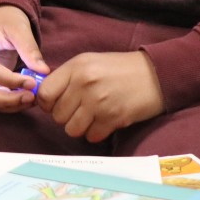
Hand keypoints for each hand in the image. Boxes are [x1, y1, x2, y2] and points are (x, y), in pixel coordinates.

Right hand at [0, 5, 50, 112]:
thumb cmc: (5, 19)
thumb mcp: (18, 28)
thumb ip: (29, 49)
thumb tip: (43, 72)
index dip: (10, 81)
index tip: (33, 83)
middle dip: (5, 100)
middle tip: (30, 98)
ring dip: (8, 104)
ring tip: (31, 99)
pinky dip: (7, 103)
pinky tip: (25, 98)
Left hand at [36, 51, 164, 142]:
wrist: (156, 74)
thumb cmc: (120, 69)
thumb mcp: (90, 62)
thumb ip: (67, 77)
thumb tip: (43, 96)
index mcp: (77, 67)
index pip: (45, 93)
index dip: (47, 103)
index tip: (56, 103)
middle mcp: (85, 83)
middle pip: (57, 115)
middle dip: (66, 116)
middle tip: (80, 109)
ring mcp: (99, 102)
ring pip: (72, 129)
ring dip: (80, 127)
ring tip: (92, 116)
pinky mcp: (113, 118)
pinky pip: (91, 136)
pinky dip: (96, 132)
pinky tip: (105, 121)